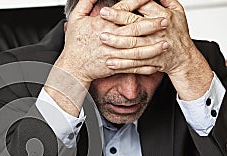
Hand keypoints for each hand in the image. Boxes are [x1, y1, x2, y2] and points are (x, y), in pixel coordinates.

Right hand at [43, 0, 167, 116]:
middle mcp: (109, 39)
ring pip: (136, 51)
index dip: (137, 2)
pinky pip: (132, 67)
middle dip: (151, 25)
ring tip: (166, 43)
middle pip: (134, 30)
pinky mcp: (114, 67)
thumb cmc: (74, 44)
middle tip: (165, 21)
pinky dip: (144, 67)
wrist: (71, 67)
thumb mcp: (76, 18)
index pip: (123, 10)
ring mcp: (113, 54)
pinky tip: (155, 64)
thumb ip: (86, 2)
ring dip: (153, 48)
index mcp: (101, 26)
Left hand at [100, 0, 212, 99]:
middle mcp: (158, 32)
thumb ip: (164, 0)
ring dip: (116, 43)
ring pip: (133, 46)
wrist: (184, 58)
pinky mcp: (151, 62)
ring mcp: (154, 48)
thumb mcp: (178, 11)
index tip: (112, 6)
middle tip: (102, 17)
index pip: (142, 6)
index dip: (126, 4)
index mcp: (163, 17)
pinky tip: (110, 62)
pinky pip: (134, 64)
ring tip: (102, 39)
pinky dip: (122, 64)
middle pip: (135, 25)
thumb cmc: (178, 33)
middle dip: (117, 21)